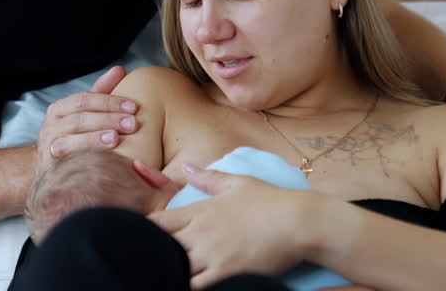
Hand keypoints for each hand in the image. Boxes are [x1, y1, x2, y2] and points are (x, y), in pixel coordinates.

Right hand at [35, 66, 139, 171]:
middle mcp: (51, 125)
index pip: (84, 100)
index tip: (133, 107)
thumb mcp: (87, 113)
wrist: (54, 169)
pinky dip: (85, 158)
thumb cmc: (76, 136)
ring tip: (116, 139)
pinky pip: (68, 161)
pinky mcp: (51, 167)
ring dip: (95, 139)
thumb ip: (102, 92)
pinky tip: (105, 160)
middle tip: (132, 124)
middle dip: (107, 120)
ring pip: (70, 140)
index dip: (109, 102)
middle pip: (80, 119)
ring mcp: (50, 146)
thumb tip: (120, 69)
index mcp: (60, 108)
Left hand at [149, 164, 314, 288]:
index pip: (156, 223)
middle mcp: (200, 234)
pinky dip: (190, 287)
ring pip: (175, 270)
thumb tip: (185, 167)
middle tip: (157, 258)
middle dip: (155, 253)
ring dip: (172, 272)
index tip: (147, 236)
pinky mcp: (227, 275)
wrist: (299, 222)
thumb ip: (207, 177)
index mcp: (199, 211)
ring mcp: (212, 256)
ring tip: (174, 274)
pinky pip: (197, 287)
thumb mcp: (238, 183)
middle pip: (160, 248)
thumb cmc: (270, 200)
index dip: (147, 231)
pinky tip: (193, 284)